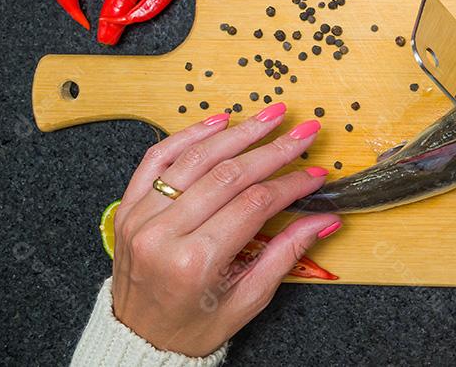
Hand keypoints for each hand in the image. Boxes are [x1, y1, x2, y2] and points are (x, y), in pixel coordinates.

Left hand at [110, 103, 339, 356]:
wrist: (139, 340)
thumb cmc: (193, 325)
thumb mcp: (247, 299)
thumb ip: (286, 253)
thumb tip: (325, 220)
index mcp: (193, 262)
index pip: (254, 204)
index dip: (290, 184)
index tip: (315, 174)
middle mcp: (162, 234)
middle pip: (229, 175)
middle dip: (274, 150)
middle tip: (304, 133)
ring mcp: (141, 217)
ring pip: (197, 158)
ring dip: (239, 132)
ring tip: (271, 116)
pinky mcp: (130, 207)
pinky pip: (159, 158)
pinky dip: (190, 135)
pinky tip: (219, 121)